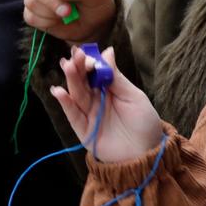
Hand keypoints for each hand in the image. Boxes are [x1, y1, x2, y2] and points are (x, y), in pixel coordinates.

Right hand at [50, 46, 165, 162]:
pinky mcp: (83, 130)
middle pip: (84, 81)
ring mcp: (90, 115)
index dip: (90, 63)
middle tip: (73, 55)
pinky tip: (59, 91)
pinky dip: (66, 103)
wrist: (146, 154)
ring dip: (70, 80)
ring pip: (77, 95)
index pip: (96, 72)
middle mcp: (97, 100)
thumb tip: (107, 51)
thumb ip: (117, 77)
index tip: (86, 54)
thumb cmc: (144, 123)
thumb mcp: (134, 97)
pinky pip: (73, 115)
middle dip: (77, 68)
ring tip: (66, 66)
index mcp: (110, 90)